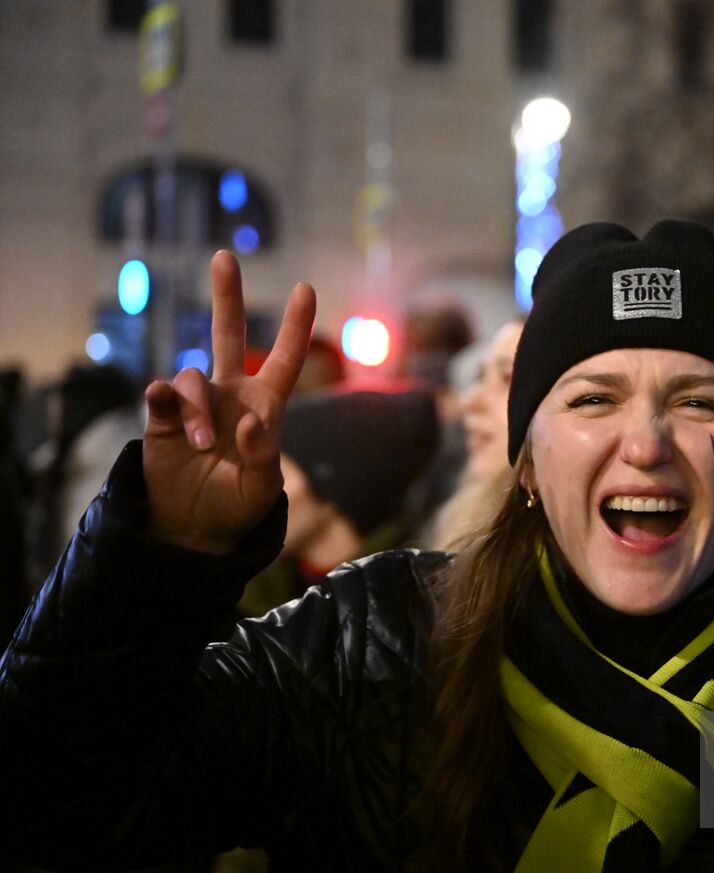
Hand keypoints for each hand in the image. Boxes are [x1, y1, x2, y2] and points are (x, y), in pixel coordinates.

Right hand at [143, 251, 315, 553]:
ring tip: (202, 446)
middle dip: (227, 296)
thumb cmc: (239, 505)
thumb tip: (251, 423)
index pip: (285, 359)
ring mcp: (196, 403)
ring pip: (193, 377)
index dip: (296, 325)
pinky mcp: (164, 417)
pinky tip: (163, 404)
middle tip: (224, 256)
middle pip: (228, 334)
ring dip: (199, 409)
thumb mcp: (262, 488)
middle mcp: (231, 395)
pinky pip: (161, 393)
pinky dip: (165, 396)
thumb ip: (262, 456)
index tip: (306, 287)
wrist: (195, 528)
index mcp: (266, 406)